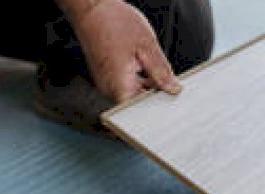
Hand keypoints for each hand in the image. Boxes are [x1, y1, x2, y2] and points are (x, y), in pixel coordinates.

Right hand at [66, 0, 180, 102]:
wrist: (91, 8)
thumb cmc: (113, 22)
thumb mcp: (147, 46)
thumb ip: (161, 71)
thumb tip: (173, 88)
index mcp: (119, 87)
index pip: (142, 112)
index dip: (158, 108)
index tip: (171, 101)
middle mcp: (109, 89)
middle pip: (137, 104)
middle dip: (155, 96)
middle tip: (170, 83)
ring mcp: (105, 82)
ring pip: (133, 94)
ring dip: (148, 86)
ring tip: (155, 68)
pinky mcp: (105, 75)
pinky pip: (125, 84)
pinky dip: (139, 78)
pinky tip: (145, 65)